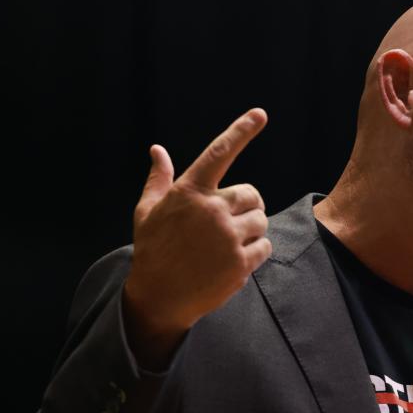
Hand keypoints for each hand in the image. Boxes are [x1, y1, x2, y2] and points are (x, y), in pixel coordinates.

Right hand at [122, 108, 271, 368]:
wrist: (159, 297)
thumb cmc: (152, 250)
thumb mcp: (147, 212)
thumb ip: (158, 179)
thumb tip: (157, 150)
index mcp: (189, 193)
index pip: (219, 153)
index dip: (240, 131)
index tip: (260, 114)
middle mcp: (211, 211)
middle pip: (253, 194)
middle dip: (247, 206)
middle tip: (230, 222)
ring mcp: (227, 238)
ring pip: (261, 220)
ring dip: (251, 229)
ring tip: (228, 243)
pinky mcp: (240, 263)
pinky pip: (265, 246)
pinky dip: (256, 251)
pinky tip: (234, 260)